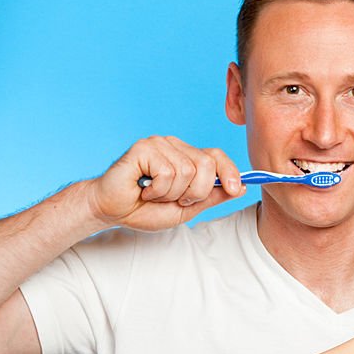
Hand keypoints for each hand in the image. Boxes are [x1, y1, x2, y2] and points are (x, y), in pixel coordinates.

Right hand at [85, 136, 245, 230]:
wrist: (113, 210)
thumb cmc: (145, 209)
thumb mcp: (187, 208)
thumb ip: (211, 197)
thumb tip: (240, 188)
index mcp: (187, 157)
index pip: (216, 156)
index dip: (229, 171)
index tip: (235, 189)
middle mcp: (175, 146)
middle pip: (206, 165)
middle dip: (195, 192)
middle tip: (175, 199)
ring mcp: (159, 144)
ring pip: (187, 171)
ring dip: (171, 194)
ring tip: (154, 194)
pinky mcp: (144, 147)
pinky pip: (167, 172)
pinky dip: (157, 190)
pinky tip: (144, 189)